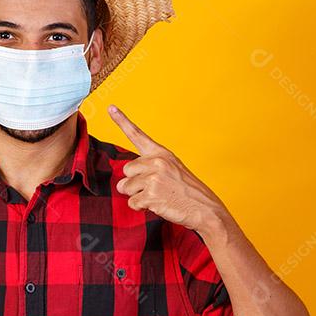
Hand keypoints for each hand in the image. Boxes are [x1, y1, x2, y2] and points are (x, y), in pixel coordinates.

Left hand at [108, 104, 232, 240]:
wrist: (205, 208)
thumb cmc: (187, 190)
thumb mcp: (172, 169)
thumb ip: (148, 168)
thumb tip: (121, 183)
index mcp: (161, 153)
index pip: (137, 134)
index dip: (122, 121)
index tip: (110, 108)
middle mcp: (156, 162)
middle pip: (126, 170)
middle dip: (135, 182)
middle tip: (155, 188)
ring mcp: (153, 178)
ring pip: (125, 187)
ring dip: (137, 195)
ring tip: (158, 196)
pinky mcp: (151, 195)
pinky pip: (132, 202)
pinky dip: (141, 207)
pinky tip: (158, 205)